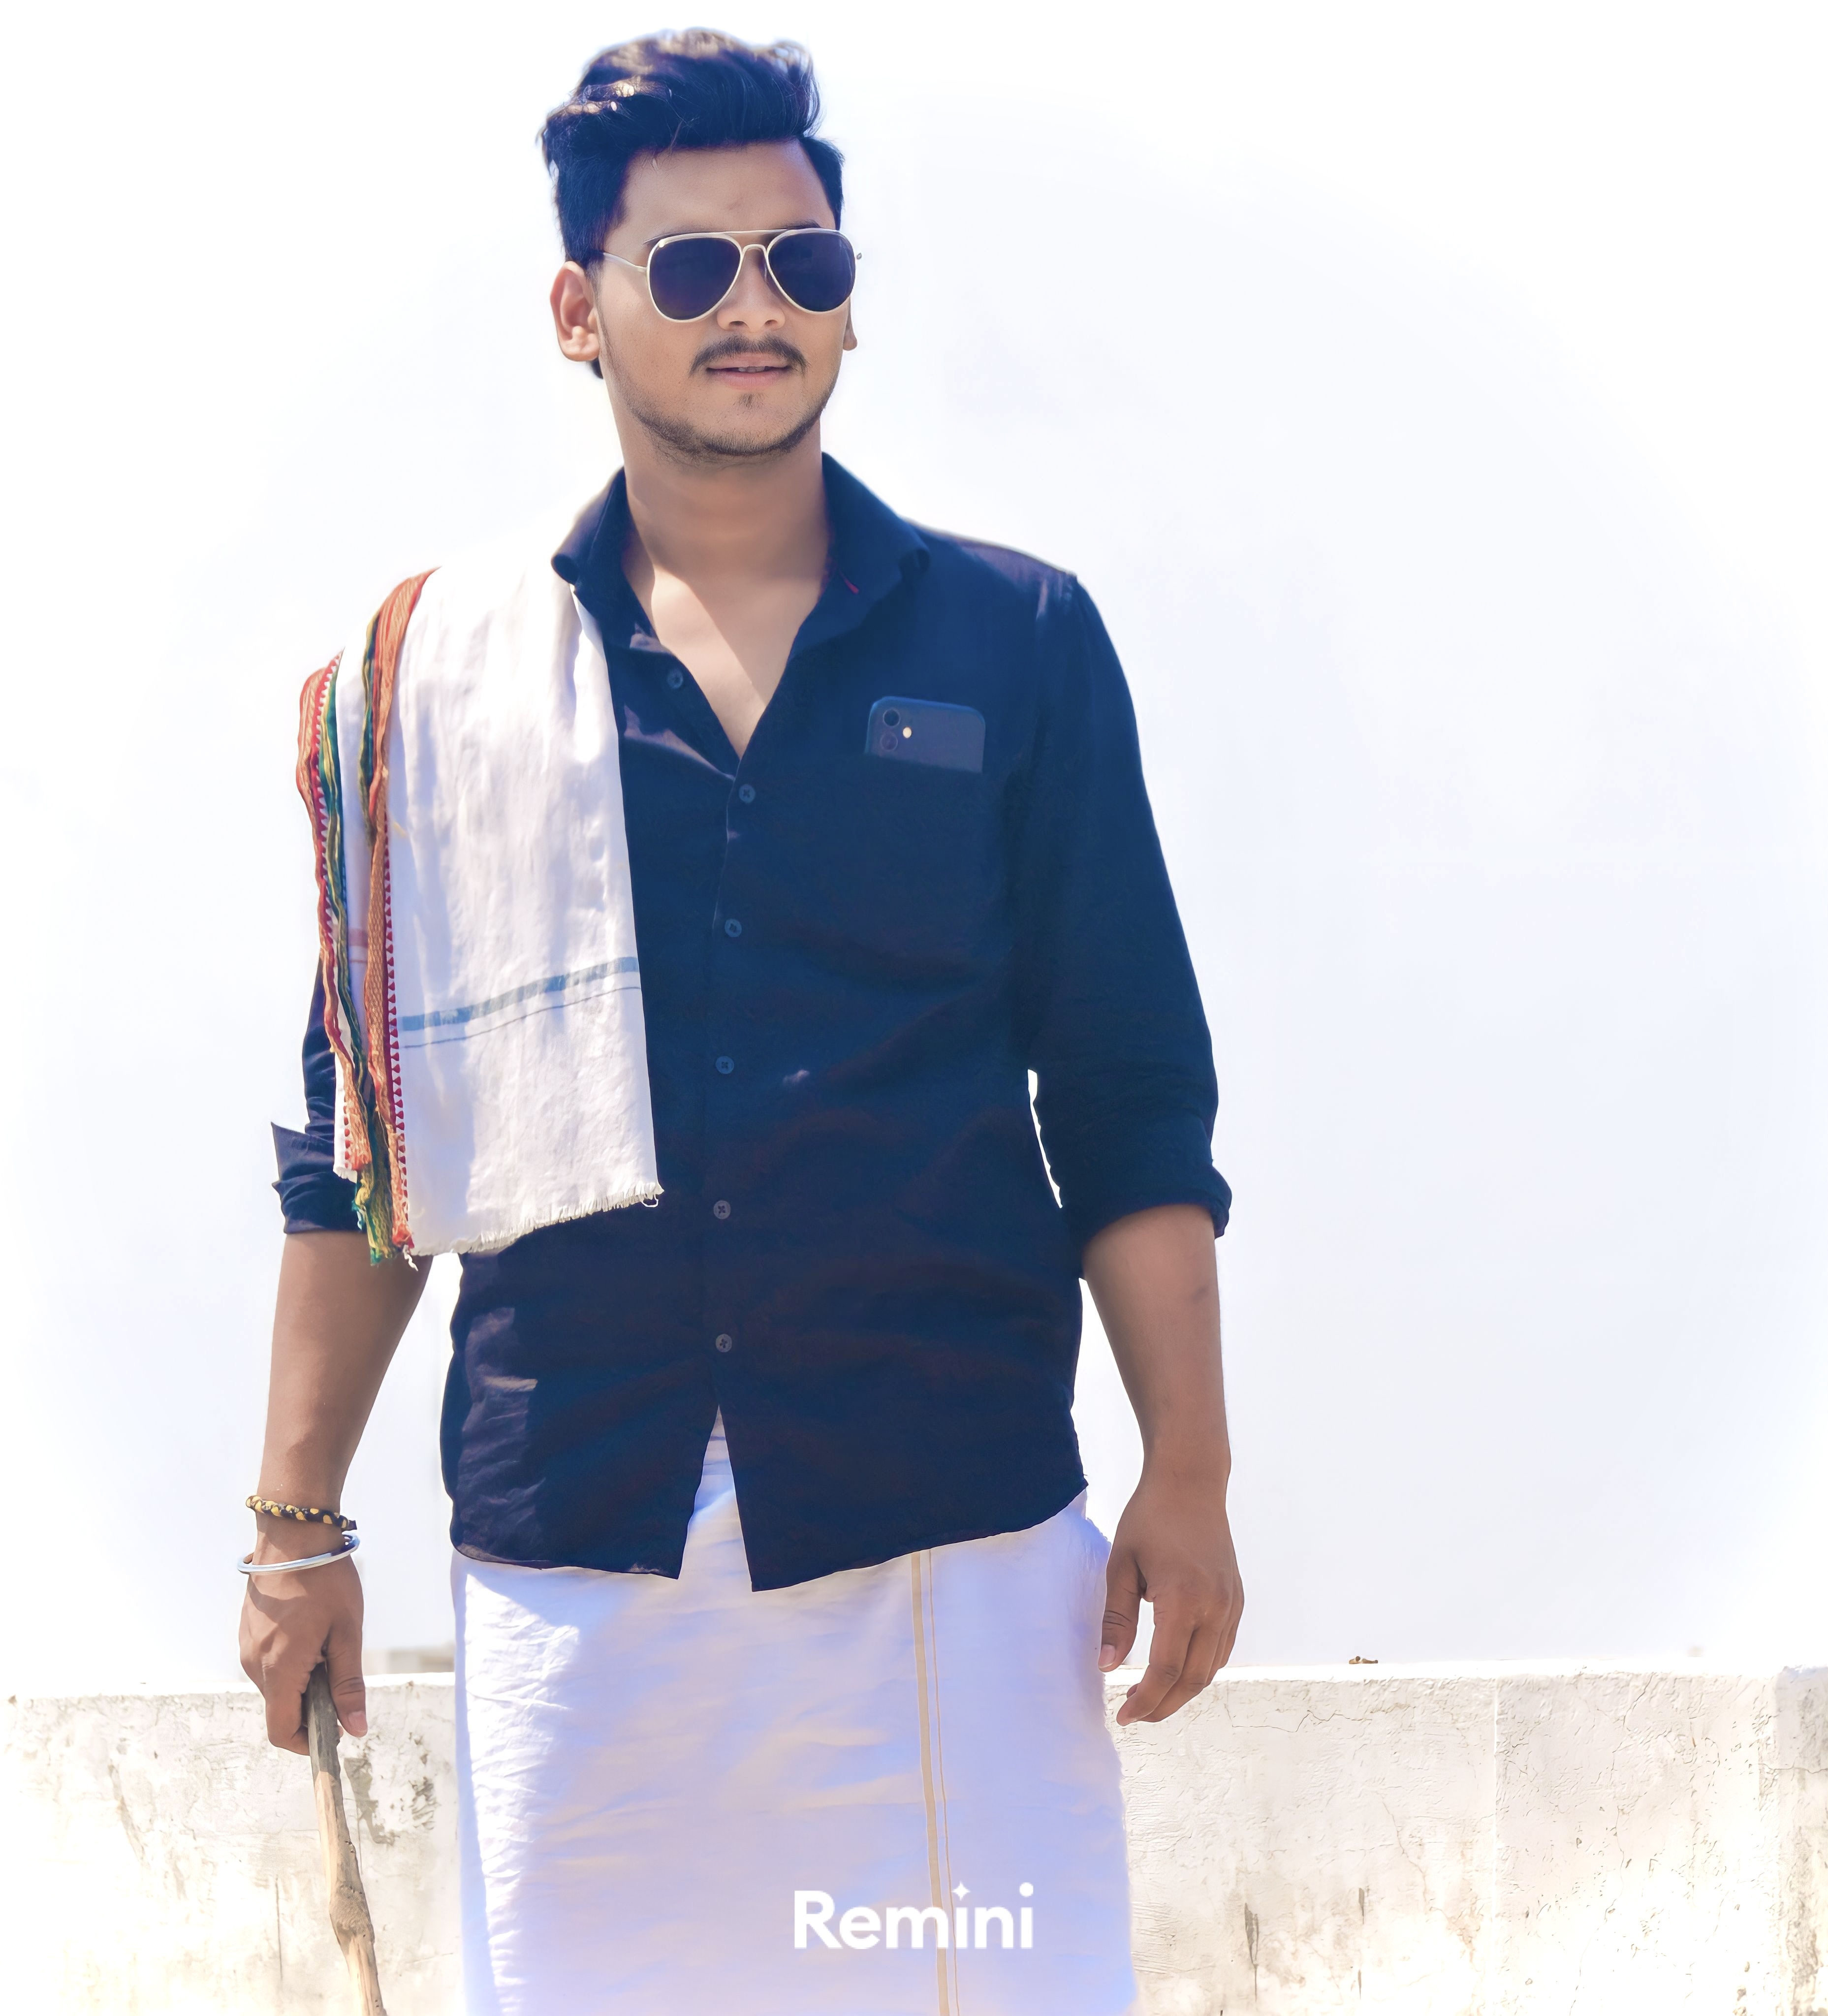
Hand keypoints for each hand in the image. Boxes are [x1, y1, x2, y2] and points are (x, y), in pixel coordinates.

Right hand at [238, 1521, 366, 1753]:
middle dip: (310, 1705)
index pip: (281, 1731)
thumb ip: (348, 1685)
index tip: (334, 1731)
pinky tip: (310, 1631)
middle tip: (340, 1672)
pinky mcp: (247, 1631)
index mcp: (279, 1669)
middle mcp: (255, 1664)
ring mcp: (247, 1646)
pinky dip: (289, 1661)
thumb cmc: (326, 1582)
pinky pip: (268, 1661)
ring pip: (274, 1684)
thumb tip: (355, 1729)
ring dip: (300, 1680)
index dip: (307, 1742)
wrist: (293, 1535)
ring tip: (326, 1643)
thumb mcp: (347, 1633)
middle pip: (280, 1708)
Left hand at [1099, 1461, 1242, 1724]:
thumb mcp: (1121, 1564)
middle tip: (1135, 1715)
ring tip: (1151, 1699)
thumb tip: (1108, 1668)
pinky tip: (1176, 1671)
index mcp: (1183, 1599)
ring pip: (1212, 1668)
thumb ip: (1116, 1618)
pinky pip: (1222, 1649)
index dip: (1144, 1700)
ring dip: (1182, 1691)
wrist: (1191, 1481)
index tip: (1123, 1716)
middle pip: (1192, 1679)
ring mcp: (1232, 1604)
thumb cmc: (1149, 1518)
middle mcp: (1215, 1607)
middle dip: (1163, 1706)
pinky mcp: (1237, 1599)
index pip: (1165, 1670)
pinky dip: (1200, 1669)